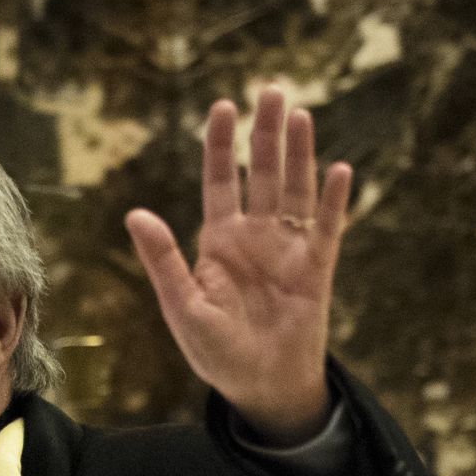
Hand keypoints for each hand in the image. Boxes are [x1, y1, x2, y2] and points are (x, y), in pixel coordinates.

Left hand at [125, 87, 350, 445]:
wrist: (259, 386)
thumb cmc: (216, 351)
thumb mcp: (181, 305)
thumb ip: (162, 259)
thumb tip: (135, 214)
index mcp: (219, 241)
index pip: (221, 181)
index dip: (222, 144)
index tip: (224, 106)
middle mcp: (256, 237)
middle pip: (263, 173)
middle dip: (266, 133)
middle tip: (272, 89)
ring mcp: (289, 250)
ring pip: (295, 191)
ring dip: (299, 154)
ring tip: (300, 114)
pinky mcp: (317, 270)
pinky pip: (328, 230)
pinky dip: (335, 201)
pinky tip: (340, 170)